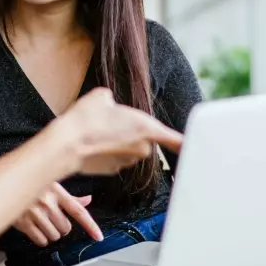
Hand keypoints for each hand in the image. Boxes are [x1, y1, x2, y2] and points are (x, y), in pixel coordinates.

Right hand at [15, 183, 102, 246]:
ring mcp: (35, 213)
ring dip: (51, 232)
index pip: (78, 211)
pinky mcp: (23, 223)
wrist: (6, 183)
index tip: (98, 237)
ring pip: (54, 236)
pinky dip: (40, 238)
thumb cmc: (30, 183)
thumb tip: (87, 200)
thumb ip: (69, 196)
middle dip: (61, 226)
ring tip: (42, 221)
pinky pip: (40, 240)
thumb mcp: (51, 184)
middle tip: (52, 218)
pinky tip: (36, 228)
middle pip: (66, 228)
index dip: (90, 225)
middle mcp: (47, 203)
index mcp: (56, 192)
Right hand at [56, 87, 181, 175]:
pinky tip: (92, 144)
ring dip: (118, 142)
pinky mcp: (113, 170)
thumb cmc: (86, 119)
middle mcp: (142, 148)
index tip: (199, 150)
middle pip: (145, 139)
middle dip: (131, 132)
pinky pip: (115, 158)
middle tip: (110, 122)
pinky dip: (107, 152)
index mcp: (146, 127)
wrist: (67, 144)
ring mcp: (127, 161)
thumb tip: (109, 104)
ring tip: (97, 132)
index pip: (176, 139)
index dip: (188, 144)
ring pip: (129, 149)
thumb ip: (113, 100)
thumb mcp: (101, 96)